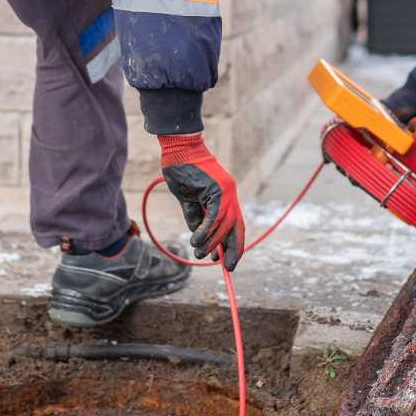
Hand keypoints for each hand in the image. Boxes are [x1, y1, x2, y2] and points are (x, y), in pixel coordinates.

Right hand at [158, 133, 245, 269]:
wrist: (178, 148)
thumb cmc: (181, 169)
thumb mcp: (187, 198)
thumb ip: (194, 215)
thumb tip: (198, 235)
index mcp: (225, 195)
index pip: (233, 223)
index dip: (231, 242)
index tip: (224, 259)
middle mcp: (230, 194)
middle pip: (236, 227)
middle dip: (233, 249)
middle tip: (227, 267)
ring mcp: (226, 191)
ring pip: (224, 225)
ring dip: (212, 243)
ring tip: (200, 255)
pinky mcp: (217, 189)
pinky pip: (214, 217)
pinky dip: (206, 232)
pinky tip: (196, 242)